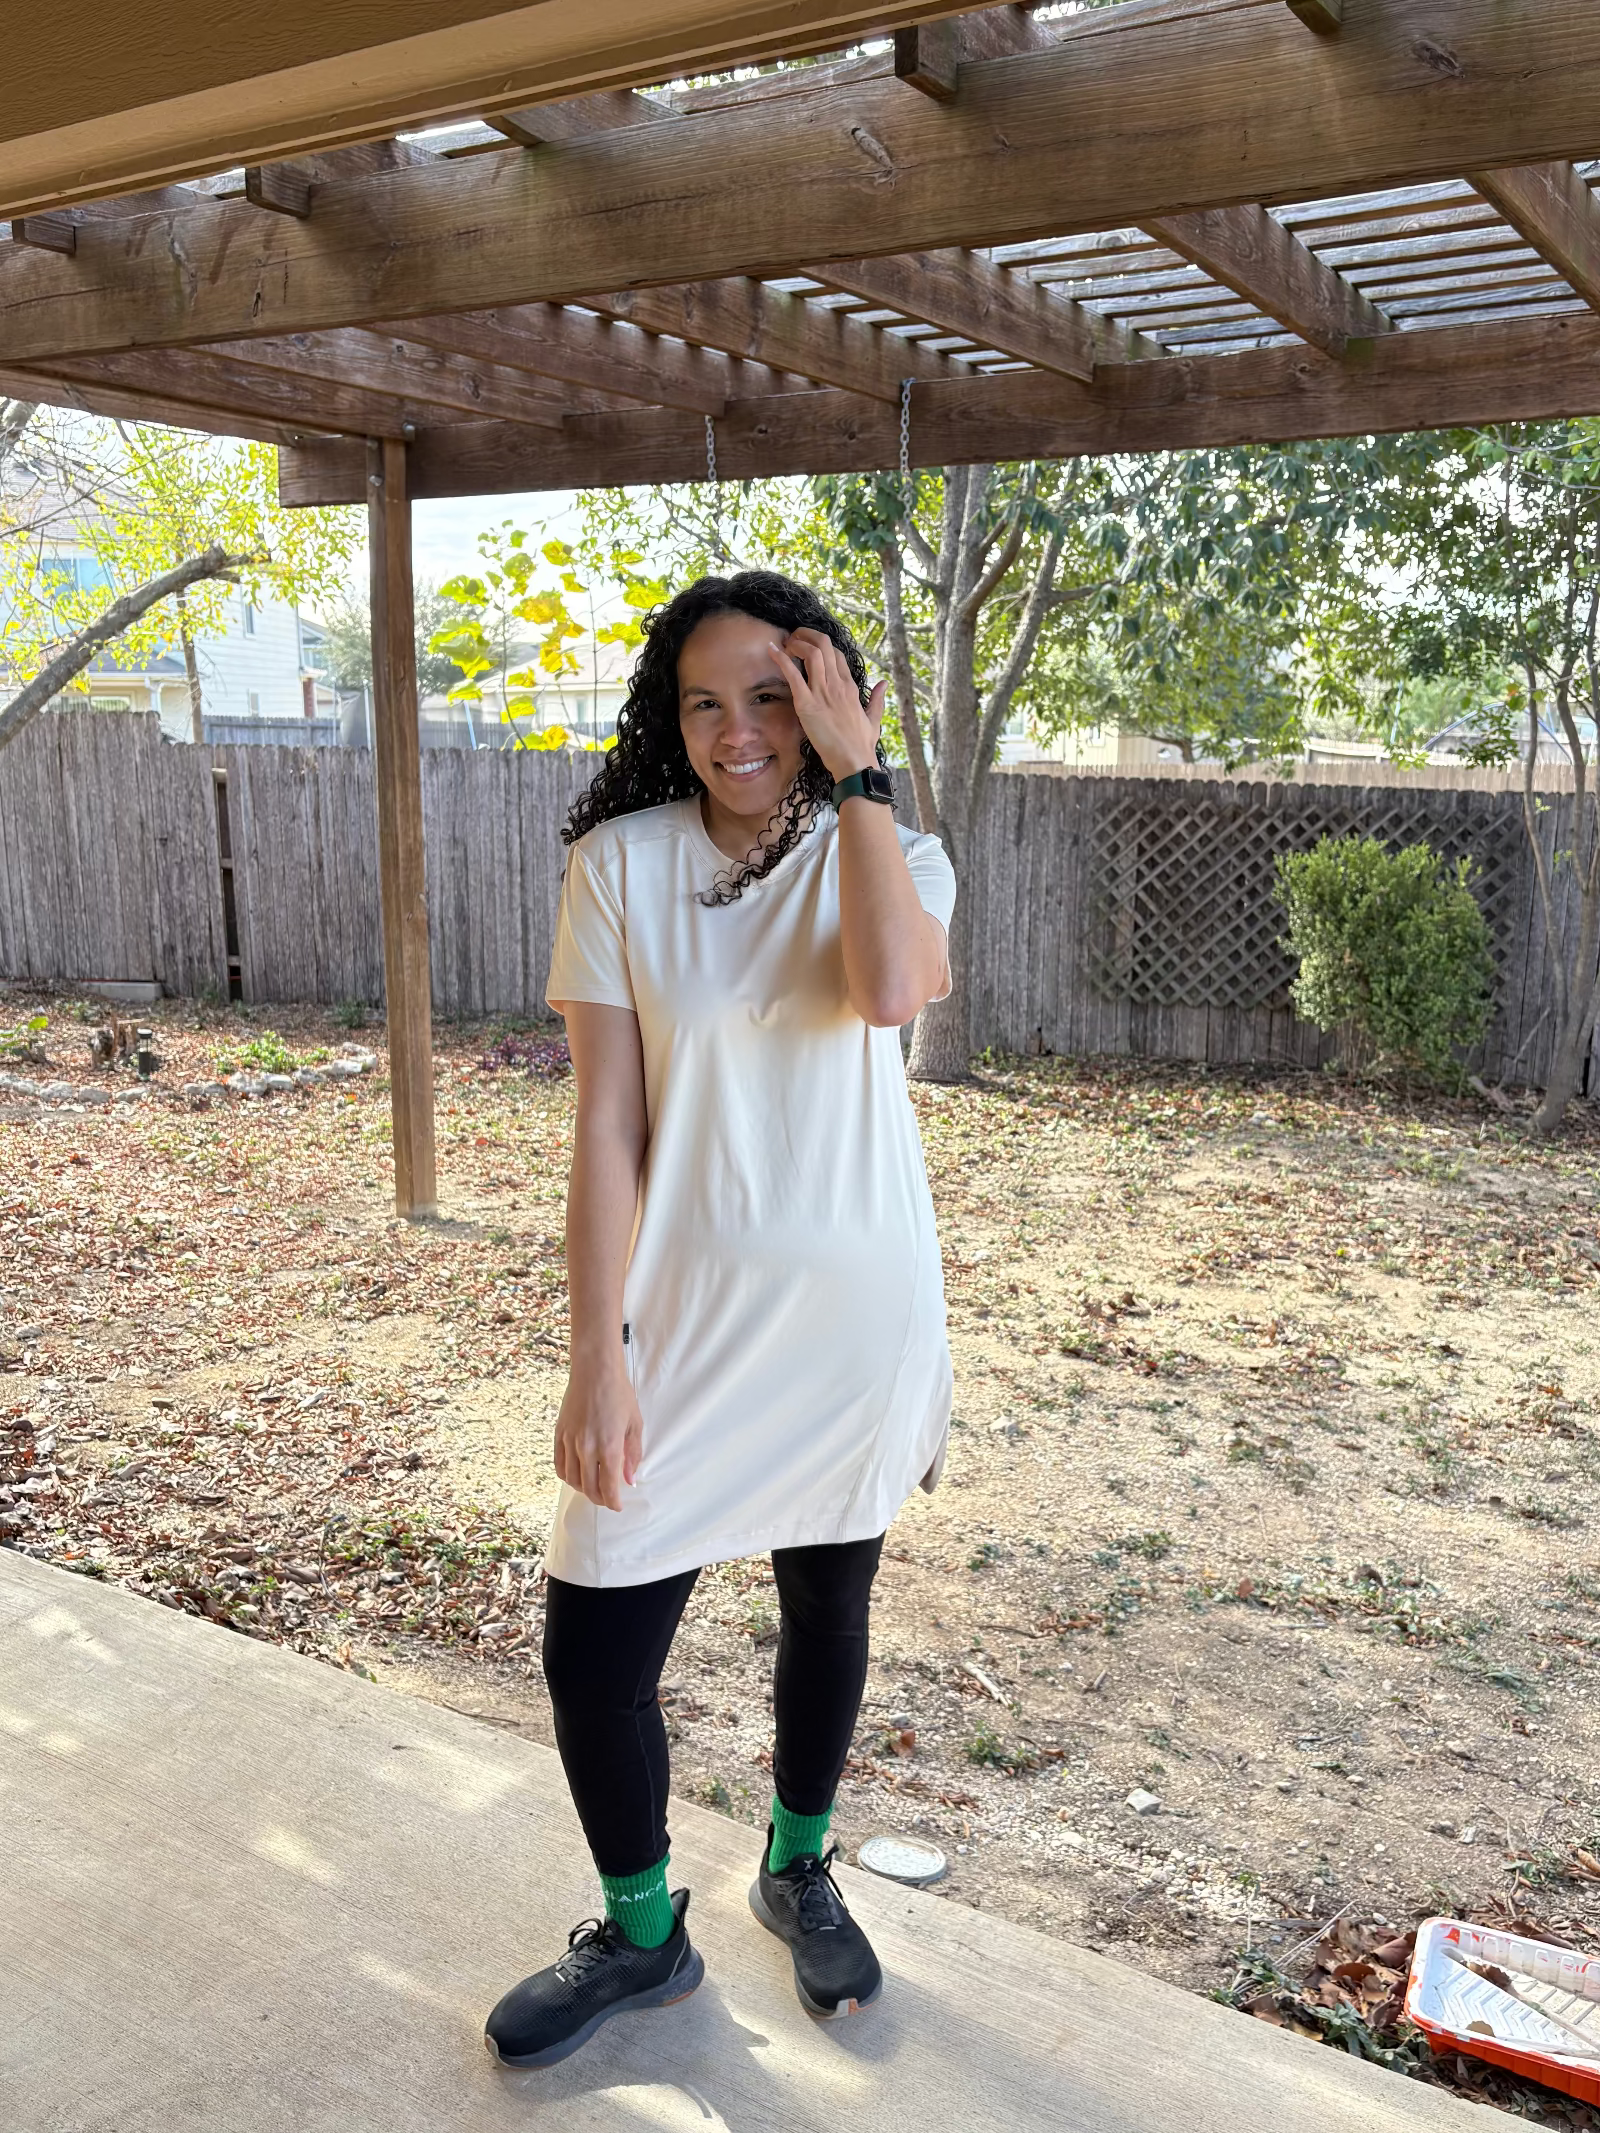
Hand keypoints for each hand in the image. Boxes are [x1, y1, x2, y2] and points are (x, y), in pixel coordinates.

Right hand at [553, 1358, 642, 1512]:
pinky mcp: (559, 1434)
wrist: (595, 1370)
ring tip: (593, 1488)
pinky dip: (567, 1476)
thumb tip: (629, 1480)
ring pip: (573, 1479)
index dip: (613, 1502)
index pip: (609, 1487)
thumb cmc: (619, 1394)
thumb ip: (633, 1455)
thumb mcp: (635, 1424)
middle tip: (607, 1498)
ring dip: (583, 1489)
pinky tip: (576, 1475)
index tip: (617, 1505)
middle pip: (590, 1488)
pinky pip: (559, 1465)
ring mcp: (570, 1441)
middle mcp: (587, 1447)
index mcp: (610, 1446)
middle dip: (600, 1498)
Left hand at [772, 627, 885, 783]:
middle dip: (807, 634)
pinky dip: (781, 659)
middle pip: (824, 645)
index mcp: (850, 686)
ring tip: (785, 644)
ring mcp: (823, 693)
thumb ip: (877, 699)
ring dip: (796, 643)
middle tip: (794, 637)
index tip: (810, 645)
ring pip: (811, 653)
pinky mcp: (808, 705)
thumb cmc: (861, 744)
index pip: (837, 654)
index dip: (822, 645)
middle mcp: (837, 685)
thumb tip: (884, 683)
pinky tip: (772, 650)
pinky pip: (793, 675)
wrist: (854, 762)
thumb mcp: (874, 718)